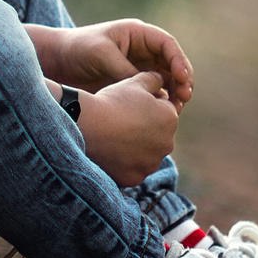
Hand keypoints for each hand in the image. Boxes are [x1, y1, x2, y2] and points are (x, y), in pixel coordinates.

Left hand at [34, 19, 194, 108]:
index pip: (167, 45)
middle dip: (182, 81)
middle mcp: (144, 51)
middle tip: (184, 98)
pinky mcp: (134, 86)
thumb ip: (125, 70)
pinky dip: (161, 104)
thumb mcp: (101, 55)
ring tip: (175, 109)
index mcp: (138, 35)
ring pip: (168, 82)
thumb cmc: (77, 50)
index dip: (178, 61)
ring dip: (175, 94)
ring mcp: (140, 69)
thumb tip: (148, 91)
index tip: (181, 77)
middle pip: (173, 65)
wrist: (57, 63)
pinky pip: (154, 94)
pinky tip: (161, 114)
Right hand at [74, 73, 180, 187]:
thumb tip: (161, 80)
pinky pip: (132, 169)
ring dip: (135, 147)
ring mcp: (151, 163)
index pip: (163, 111)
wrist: (86, 126)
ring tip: (113, 137)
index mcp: (170, 119)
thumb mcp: (134, 83)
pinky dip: (124, 163)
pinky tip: (110, 152)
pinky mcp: (135, 178)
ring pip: (146, 154)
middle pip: (156, 134)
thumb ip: (153, 79)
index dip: (145, 106)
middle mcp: (167, 144)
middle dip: (144, 129)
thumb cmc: (111, 102)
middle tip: (119, 122)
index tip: (127, 106)